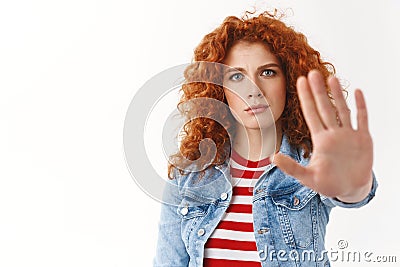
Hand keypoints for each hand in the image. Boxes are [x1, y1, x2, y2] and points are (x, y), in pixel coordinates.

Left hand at [274, 70, 372, 201]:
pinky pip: (362, 119)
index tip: (300, 82)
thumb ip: (291, 167)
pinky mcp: (363, 139)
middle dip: (318, 91)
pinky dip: (361, 106)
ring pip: (342, 110)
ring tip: (331, 77)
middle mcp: (333, 134)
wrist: (351, 189)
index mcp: (320, 140)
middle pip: (324, 108)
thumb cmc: (328, 184)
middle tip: (311, 72)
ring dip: (337, 95)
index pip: (311, 114)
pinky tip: (357, 91)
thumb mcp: (307, 177)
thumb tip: (272, 157)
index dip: (306, 98)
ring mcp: (348, 135)